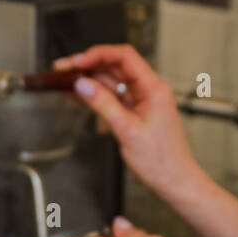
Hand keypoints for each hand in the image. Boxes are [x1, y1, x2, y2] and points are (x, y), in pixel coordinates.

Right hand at [54, 44, 200, 200]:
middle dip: (88, 65)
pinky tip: (77, 94)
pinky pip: (111, 97)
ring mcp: (140, 101)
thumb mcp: (127, 130)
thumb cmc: (161, 160)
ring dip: (88, 79)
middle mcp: (148, 91)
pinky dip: (94, 94)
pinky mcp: (133, 113)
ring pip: (111, 81)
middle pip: (115, 66)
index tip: (78, 62)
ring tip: (64, 80)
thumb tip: (83, 85)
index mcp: (153, 88)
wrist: (174, 182)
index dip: (99, 55)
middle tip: (63, 69)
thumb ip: (103, 104)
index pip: (124, 57)